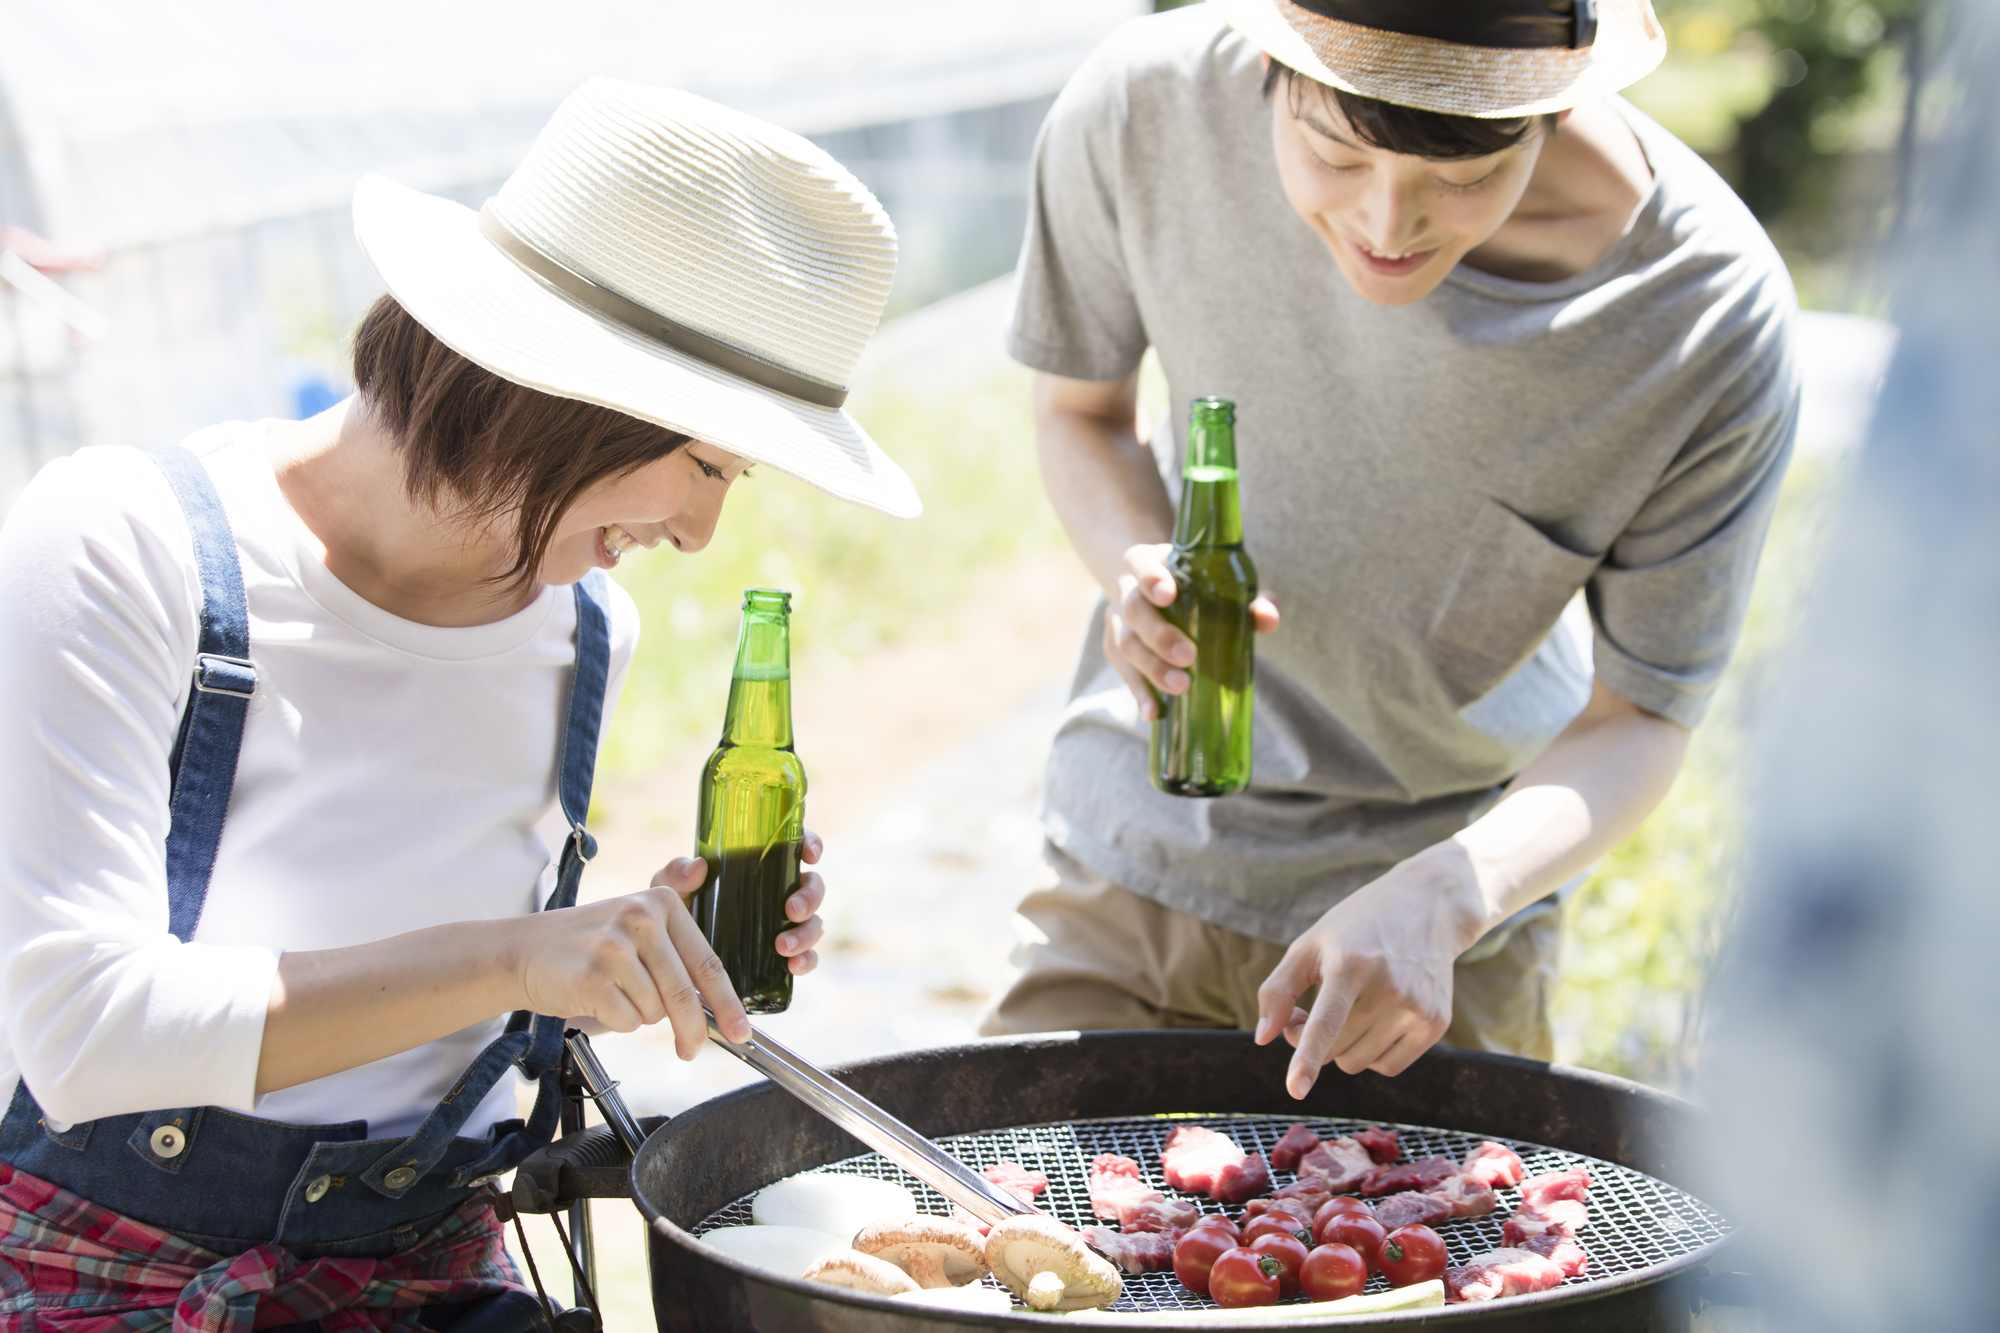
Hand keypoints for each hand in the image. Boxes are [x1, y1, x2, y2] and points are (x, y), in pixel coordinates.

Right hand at [514, 878, 746, 1057]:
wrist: (524, 951)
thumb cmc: (589, 945)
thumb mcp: (637, 927)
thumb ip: (679, 949)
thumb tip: (718, 980)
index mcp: (661, 903)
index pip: (707, 962)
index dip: (728, 1003)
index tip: (741, 1031)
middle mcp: (640, 918)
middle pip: (685, 994)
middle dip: (693, 1031)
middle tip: (691, 1050)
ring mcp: (615, 947)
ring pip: (654, 1011)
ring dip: (640, 1016)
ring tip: (616, 995)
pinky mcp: (592, 977)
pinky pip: (627, 1021)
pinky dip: (617, 1022)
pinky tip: (599, 1001)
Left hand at [665, 829, 826, 976]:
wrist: (672, 960)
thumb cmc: (676, 912)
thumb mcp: (671, 890)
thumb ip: (677, 874)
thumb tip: (698, 866)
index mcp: (759, 866)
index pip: (794, 847)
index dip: (811, 845)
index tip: (809, 855)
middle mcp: (778, 893)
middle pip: (812, 886)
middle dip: (810, 898)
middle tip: (792, 911)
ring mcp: (784, 925)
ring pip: (814, 923)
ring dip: (806, 933)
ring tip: (783, 947)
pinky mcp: (783, 956)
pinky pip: (807, 957)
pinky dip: (807, 961)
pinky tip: (793, 966)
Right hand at [1107, 544, 1278, 720]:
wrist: (1156, 593)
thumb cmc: (1199, 589)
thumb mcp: (1224, 585)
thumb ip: (1251, 599)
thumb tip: (1267, 618)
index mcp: (1152, 563)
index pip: (1139, 561)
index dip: (1149, 577)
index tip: (1167, 595)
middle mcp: (1128, 589)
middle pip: (1134, 609)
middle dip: (1159, 635)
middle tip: (1189, 655)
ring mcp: (1118, 620)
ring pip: (1125, 643)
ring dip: (1152, 668)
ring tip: (1181, 686)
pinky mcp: (1115, 649)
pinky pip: (1123, 672)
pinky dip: (1138, 692)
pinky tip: (1153, 711)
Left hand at [1252, 848, 1483, 1095]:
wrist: (1429, 907)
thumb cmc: (1357, 927)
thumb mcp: (1309, 944)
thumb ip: (1279, 990)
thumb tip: (1264, 1038)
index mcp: (1352, 964)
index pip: (1327, 1022)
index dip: (1307, 1058)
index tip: (1296, 1089)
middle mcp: (1389, 988)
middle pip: (1335, 1050)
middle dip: (1312, 1040)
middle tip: (1309, 1010)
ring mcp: (1417, 1008)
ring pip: (1359, 1063)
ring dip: (1342, 1047)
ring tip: (1346, 1009)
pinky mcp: (1437, 1023)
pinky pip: (1389, 1066)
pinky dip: (1372, 1053)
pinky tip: (1375, 1019)